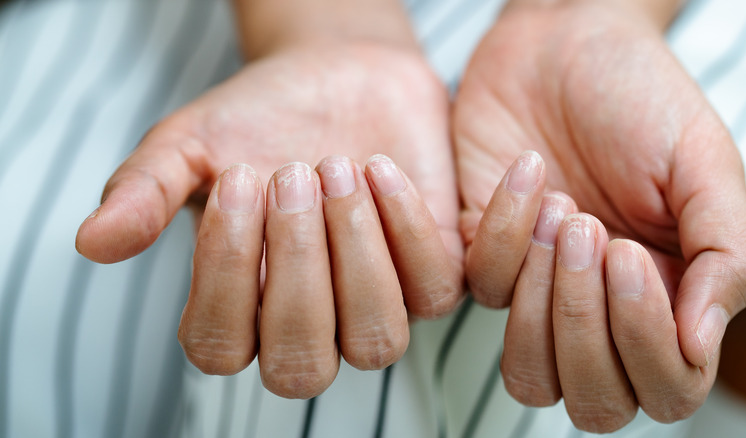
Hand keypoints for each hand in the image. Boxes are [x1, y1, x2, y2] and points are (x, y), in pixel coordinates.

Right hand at [75, 41, 462, 397]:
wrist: (337, 77)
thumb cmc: (260, 120)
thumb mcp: (190, 145)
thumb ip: (145, 193)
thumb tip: (92, 243)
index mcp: (240, 311)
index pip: (220, 348)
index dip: (225, 274)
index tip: (238, 179)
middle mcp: (310, 326)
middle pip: (301, 364)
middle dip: (296, 268)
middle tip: (290, 173)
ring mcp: (375, 306)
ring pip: (376, 341)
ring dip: (355, 254)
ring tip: (336, 167)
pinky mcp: (431, 275)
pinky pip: (434, 291)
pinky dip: (406, 227)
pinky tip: (379, 167)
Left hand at [454, 2, 745, 431]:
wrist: (562, 44)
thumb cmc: (641, 100)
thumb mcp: (704, 164)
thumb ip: (725, 255)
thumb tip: (702, 345)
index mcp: (669, 300)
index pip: (666, 387)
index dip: (645, 344)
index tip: (629, 255)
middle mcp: (602, 312)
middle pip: (593, 401)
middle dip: (587, 327)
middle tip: (594, 233)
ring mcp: (538, 293)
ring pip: (529, 376)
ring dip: (543, 304)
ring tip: (564, 213)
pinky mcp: (481, 259)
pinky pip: (481, 290)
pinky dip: (503, 232)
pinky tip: (529, 173)